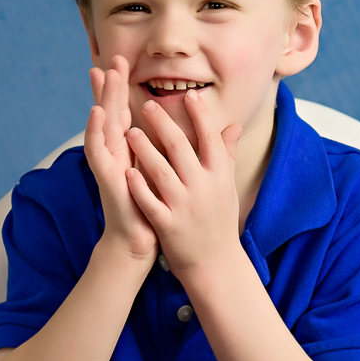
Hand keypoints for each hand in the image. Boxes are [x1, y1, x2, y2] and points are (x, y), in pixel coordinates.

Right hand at [85, 57, 158, 260]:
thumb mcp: (164, 171)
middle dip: (110, 85)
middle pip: (111, 111)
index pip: (125, 111)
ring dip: (101, 98)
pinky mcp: (104, 176)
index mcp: (130, 148)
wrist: (139, 239)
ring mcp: (107, 162)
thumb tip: (183, 131)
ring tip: (101, 74)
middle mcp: (115, 151)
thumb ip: (171, 149)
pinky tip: (95, 113)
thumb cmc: (153, 206)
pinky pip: (96, 150)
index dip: (122, 88)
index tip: (123, 62)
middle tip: (111, 57)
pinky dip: (95, 131)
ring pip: (102, 124)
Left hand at [124, 88, 245, 275]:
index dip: (199, 116)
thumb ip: (226, 155)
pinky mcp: (168, 225)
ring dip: (144, 149)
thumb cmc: (219, 220)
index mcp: (220, 176)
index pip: (210, 138)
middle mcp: (203, 189)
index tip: (188, 96)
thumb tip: (232, 125)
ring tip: (130, 131)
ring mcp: (185, 207)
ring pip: (160, 171)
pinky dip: (139, 186)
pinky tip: (127, 170)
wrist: (215, 264)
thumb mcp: (227, 187)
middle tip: (147, 105)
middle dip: (162, 123)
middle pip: (180, 148)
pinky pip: (150, 201)